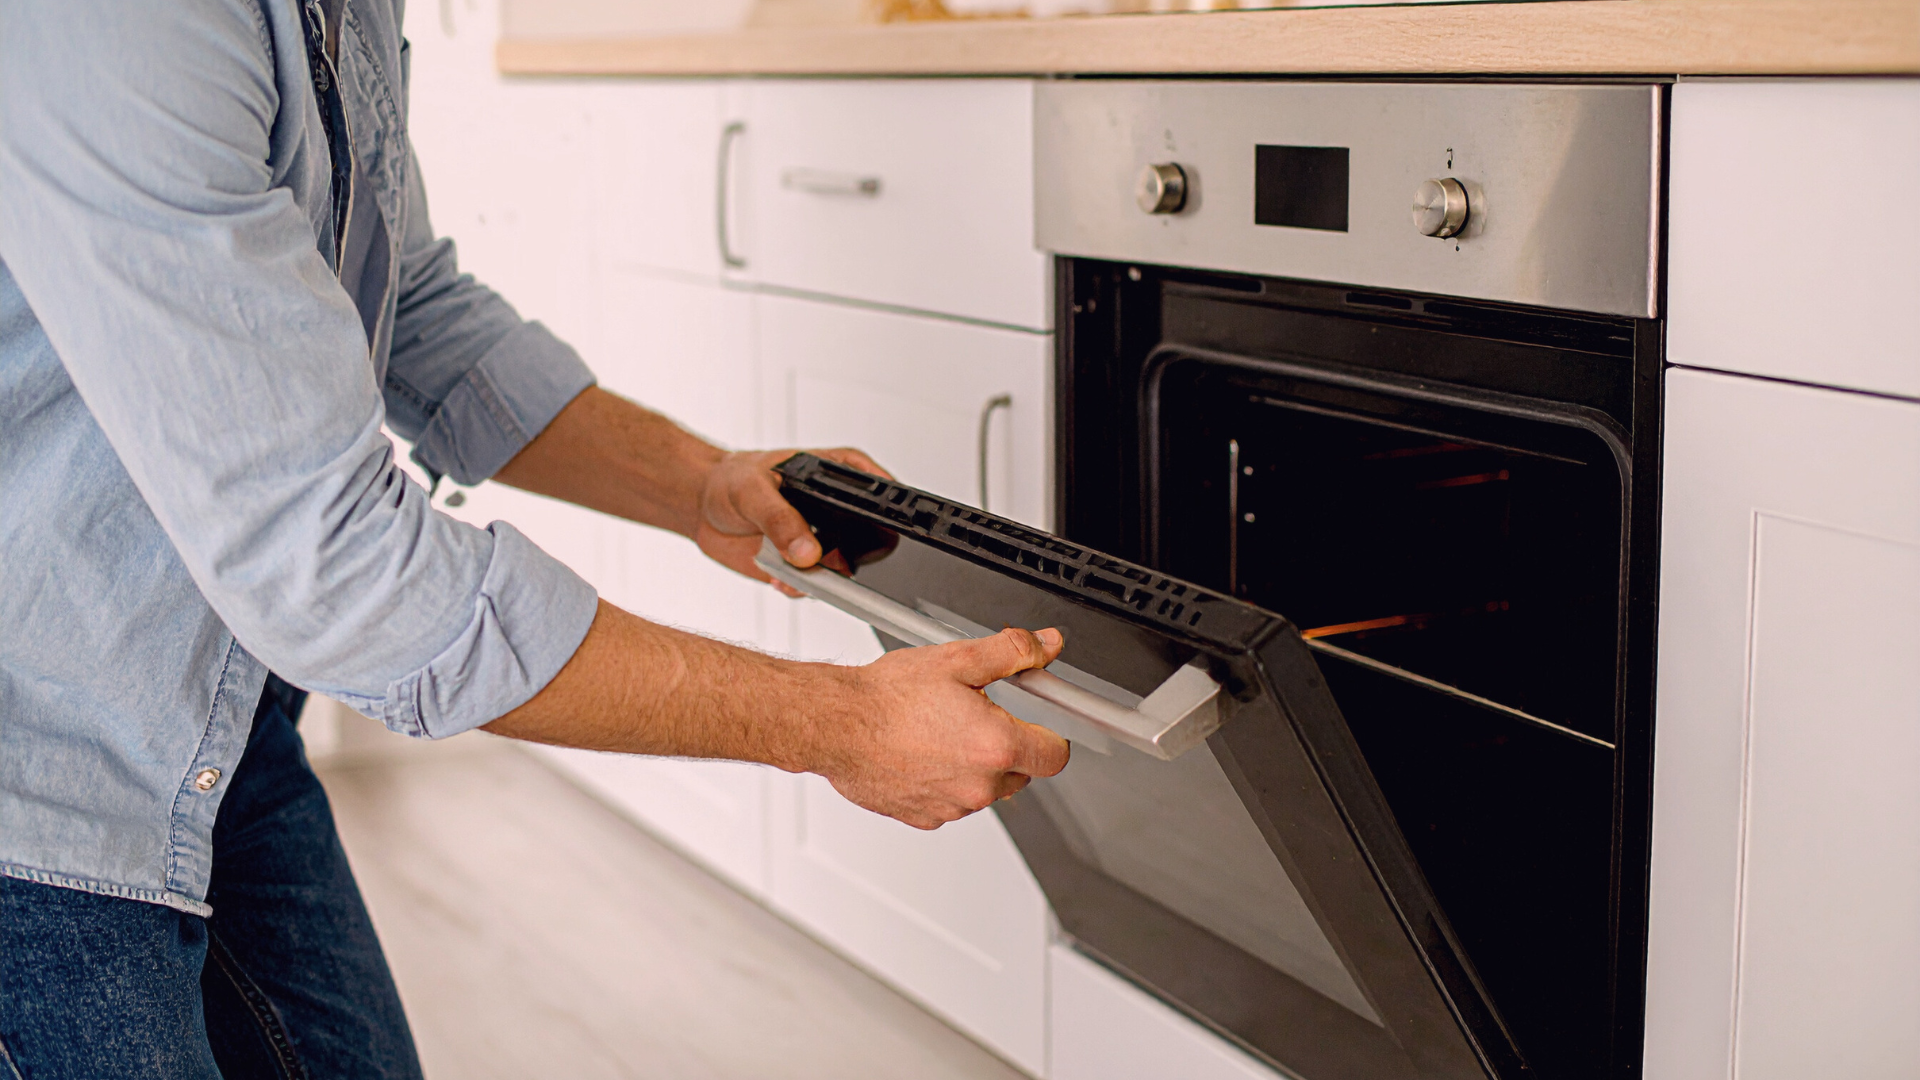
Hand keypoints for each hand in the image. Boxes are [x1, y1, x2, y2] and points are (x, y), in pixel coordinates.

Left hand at [695, 447, 890, 591]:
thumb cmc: (730, 481)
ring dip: (820, 577)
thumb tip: (808, 551)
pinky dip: (798, 587)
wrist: (703, 506)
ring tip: (787, 567)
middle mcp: (836, 508)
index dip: (881, 511)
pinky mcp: (805, 565)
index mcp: (836, 472)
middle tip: (819, 558)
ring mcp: (823, 539)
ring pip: (845, 569)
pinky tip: (777, 574)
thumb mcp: (752, 491)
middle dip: (851, 555)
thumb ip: (780, 519)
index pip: (877, 489)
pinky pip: (816, 587)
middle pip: (870, 538)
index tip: (871, 530)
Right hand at [812, 626, 1072, 829]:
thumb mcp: (958, 659)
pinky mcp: (925, 817)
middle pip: (1021, 773)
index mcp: (996, 745)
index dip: (1049, 734)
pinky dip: (944, 781)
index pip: (1056, 755)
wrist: (837, 724)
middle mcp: (979, 785)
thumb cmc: (887, 697)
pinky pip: (951, 801)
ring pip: (984, 789)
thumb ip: (1013, 652)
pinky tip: (921, 752)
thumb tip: (1046, 645)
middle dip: (1007, 746)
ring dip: (973, 765)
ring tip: (940, 731)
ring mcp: (952, 806)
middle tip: (976, 715)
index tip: (1037, 721)